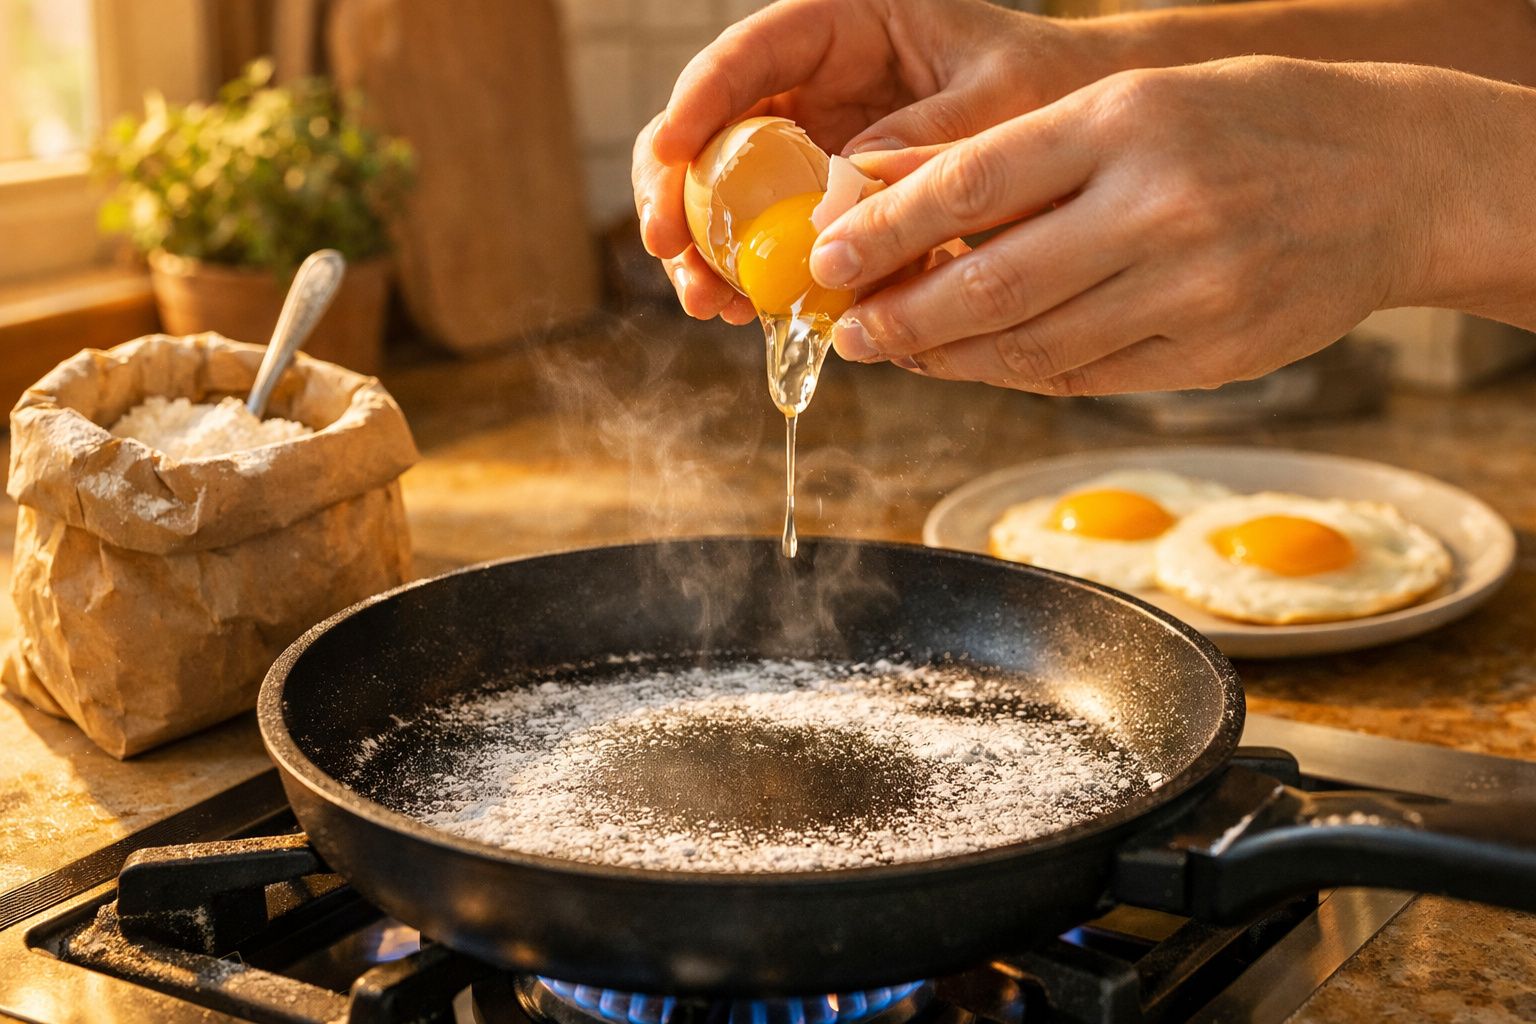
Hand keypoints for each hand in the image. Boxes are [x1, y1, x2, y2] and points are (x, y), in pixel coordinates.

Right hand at [631, 0, 1119, 322]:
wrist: (1081, 140)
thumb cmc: (1048, 88)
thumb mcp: (1002, 100)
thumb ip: (928, 135)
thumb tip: (844, 189)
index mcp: (843, 24)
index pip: (752, 51)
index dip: (699, 99)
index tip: (668, 151)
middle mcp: (810, 82)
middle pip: (712, 124)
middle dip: (680, 187)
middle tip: (668, 247)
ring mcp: (808, 144)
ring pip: (723, 188)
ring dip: (704, 247)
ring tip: (708, 303)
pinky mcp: (818, 201)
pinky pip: (766, 234)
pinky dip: (749, 274)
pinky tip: (744, 311)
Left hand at [814, 57, 1440, 393]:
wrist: (1394, 179)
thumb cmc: (1247, 126)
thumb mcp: (1131, 104)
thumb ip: (1013, 152)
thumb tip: (885, 185)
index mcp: (1127, 123)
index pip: (973, 183)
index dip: (883, 230)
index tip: (826, 259)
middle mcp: (1157, 207)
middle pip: (990, 283)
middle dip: (900, 317)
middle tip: (849, 332)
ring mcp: (1190, 290)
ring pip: (1031, 347)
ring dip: (948, 359)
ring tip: (901, 351)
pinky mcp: (1210, 356)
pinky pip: (1083, 378)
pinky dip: (1015, 375)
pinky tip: (975, 365)